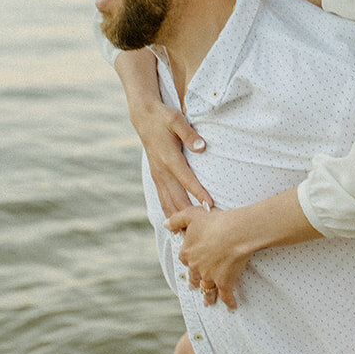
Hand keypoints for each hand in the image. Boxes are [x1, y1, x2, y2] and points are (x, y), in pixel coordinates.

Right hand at [133, 98, 212, 220]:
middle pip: (177, 198)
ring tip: (187, 237)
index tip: (210, 207)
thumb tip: (202, 147)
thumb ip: (189, 134)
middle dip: (189, 215)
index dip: (199, 194)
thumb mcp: (177, 120)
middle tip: (202, 231)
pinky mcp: (156, 176)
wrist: (144, 116)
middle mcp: (162, 170)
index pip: (187, 180)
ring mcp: (157, 175)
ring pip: (167, 202)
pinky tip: (175, 225)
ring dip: (177, 219)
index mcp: (169, 158)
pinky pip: (162, 199)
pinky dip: (169, 212)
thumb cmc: (164, 117)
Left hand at [165, 206, 251, 310]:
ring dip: (208, 296)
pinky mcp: (224, 282)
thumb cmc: (215, 221)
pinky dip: (229, 302)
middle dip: (194, 282)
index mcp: (187, 252)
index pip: (184, 258)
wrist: (235, 233)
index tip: (190, 261)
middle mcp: (196, 267)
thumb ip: (177, 220)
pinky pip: (225, 295)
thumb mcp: (192, 214)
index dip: (188, 259)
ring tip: (208, 302)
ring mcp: (209, 276)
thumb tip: (165, 225)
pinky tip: (231, 307)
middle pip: (194, 276)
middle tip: (194, 286)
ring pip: (207, 288)